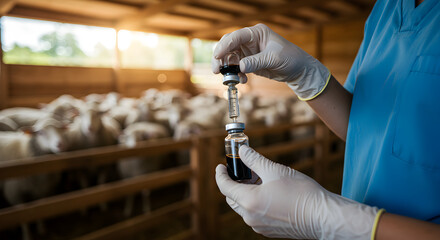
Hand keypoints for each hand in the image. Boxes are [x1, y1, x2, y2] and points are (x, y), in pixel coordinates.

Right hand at [212, 23, 329, 99]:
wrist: (297, 70)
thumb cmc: (290, 58)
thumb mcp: (274, 59)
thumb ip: (256, 62)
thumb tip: (240, 67)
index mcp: (256, 33)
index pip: (236, 36)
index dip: (225, 46)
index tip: (217, 56)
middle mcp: (250, 40)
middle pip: (228, 46)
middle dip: (220, 57)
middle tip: (216, 70)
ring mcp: (248, 51)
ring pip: (229, 58)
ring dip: (228, 69)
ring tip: (231, 79)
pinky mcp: (249, 62)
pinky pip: (236, 68)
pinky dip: (236, 75)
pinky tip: (242, 80)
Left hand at [215, 145, 378, 238]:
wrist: (323, 217)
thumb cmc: (301, 193)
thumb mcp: (275, 170)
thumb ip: (254, 160)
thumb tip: (243, 151)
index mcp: (249, 202)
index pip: (224, 187)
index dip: (220, 174)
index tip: (220, 166)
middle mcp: (250, 217)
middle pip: (232, 198)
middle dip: (234, 183)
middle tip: (242, 170)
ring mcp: (260, 226)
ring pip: (244, 207)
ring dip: (245, 192)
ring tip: (258, 178)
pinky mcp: (270, 230)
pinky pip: (255, 214)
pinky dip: (254, 202)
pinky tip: (268, 192)